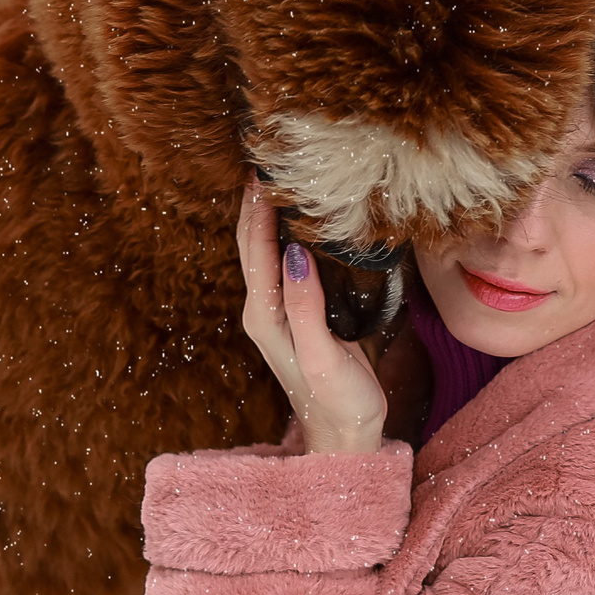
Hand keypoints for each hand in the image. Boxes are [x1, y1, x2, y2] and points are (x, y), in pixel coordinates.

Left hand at [237, 181, 387, 455]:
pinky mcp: (295, 314)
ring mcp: (277, 312)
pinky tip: (299, 220)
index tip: (261, 166)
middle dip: (255, 202)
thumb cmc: (338, 401)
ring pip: (263, 251)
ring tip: (276, 177)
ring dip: (266, 215)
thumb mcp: (322, 355)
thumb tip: (294, 254)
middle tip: (265, 159)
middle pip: (250, 244)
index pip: (253, 248)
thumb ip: (305, 306)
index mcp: (265, 315)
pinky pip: (282, 264)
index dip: (255, 207)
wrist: (344, 436)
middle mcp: (263, 310)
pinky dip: (284, 235)